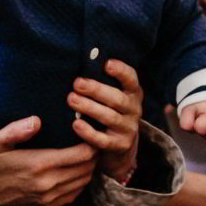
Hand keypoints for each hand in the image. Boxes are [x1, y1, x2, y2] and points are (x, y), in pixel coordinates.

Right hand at [0, 116, 96, 205]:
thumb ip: (15, 130)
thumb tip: (37, 120)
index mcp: (38, 164)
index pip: (81, 155)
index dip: (92, 142)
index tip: (91, 129)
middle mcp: (47, 184)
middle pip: (86, 169)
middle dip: (94, 154)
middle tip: (92, 138)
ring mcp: (46, 198)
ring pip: (82, 183)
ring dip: (88, 168)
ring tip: (87, 153)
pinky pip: (72, 197)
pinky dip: (80, 183)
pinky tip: (76, 172)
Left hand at [68, 60, 142, 182]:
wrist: (120, 144)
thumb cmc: (109, 109)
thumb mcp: (112, 94)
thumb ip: (102, 80)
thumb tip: (81, 60)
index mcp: (132, 93)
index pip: (131, 79)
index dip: (121, 71)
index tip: (106, 64)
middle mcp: (134, 109)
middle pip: (118, 98)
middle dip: (96, 90)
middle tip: (77, 83)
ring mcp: (128, 128)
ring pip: (110, 117)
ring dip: (90, 108)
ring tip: (71, 99)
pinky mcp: (119, 145)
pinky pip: (103, 140)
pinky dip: (89, 132)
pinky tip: (76, 124)